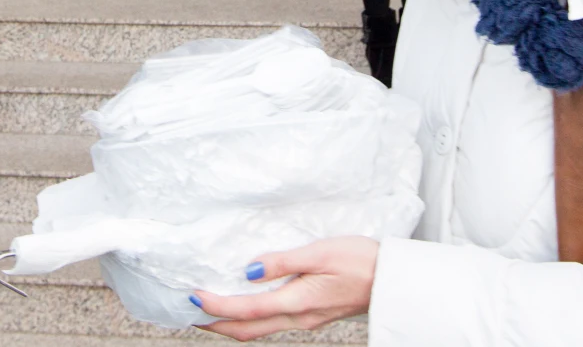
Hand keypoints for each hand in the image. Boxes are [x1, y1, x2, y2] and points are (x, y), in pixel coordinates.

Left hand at [193, 237, 378, 340]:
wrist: (392, 281)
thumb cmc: (361, 261)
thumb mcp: (320, 252)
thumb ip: (284, 261)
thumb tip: (250, 269)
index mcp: (297, 302)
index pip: (247, 310)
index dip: (216, 306)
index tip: (192, 297)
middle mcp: (298, 318)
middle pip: (248, 329)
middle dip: (216, 323)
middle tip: (189, 313)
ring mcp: (306, 319)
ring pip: (260, 329)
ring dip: (232, 322)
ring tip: (211, 310)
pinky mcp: (312, 314)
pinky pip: (273, 322)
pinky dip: (252, 317)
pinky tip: (247, 304)